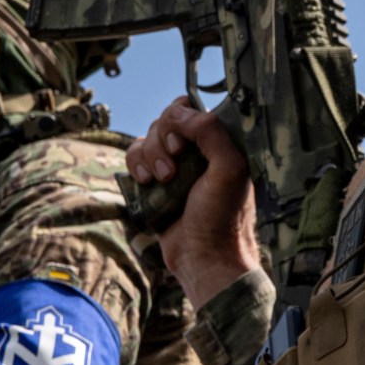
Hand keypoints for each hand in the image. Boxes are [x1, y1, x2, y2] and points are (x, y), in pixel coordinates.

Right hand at [126, 95, 261, 307]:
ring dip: (149, 156)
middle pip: (164, 120)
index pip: (190, 108)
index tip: (183, 145)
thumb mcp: (229, 168)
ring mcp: (174, 165)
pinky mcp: (154, 182)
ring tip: (162, 180)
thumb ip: (210, 131)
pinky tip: (146, 183)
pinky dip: (136, 165)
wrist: (203, 257)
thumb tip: (179, 112)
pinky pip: (134, 158)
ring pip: (146, 138)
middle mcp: (196, 149)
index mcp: (218, 141)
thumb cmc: (222, 215)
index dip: (180, 120)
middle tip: (173, 171)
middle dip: (163, 142)